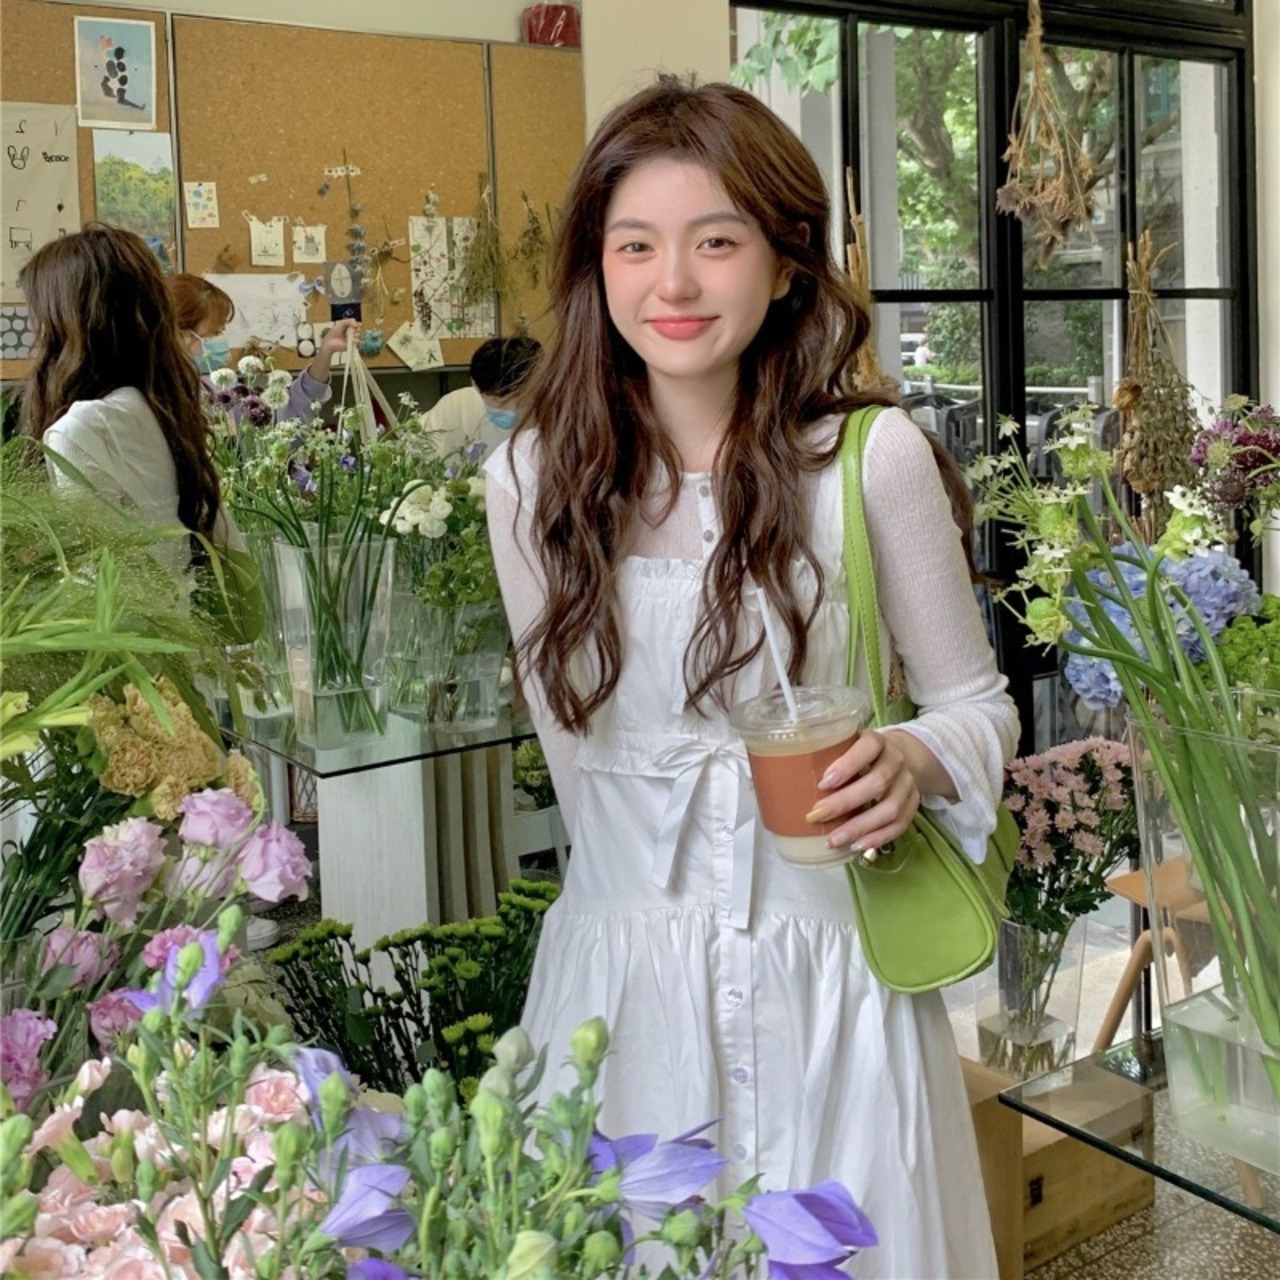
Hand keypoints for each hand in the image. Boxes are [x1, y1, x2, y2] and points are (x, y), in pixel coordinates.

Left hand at [320, 317, 360, 357]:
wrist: (331, 342)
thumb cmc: (335, 332)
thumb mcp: (341, 324)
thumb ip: (349, 321)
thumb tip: (357, 324)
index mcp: (348, 326)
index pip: (355, 324)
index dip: (357, 324)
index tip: (359, 324)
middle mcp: (350, 332)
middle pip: (358, 329)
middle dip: (356, 329)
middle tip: (353, 329)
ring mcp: (352, 338)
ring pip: (359, 335)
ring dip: (356, 334)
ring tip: (351, 335)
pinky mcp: (352, 344)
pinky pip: (358, 341)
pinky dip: (356, 339)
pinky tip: (352, 339)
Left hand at [804, 729, 923, 859]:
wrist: (904, 755)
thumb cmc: (862, 754)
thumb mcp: (847, 744)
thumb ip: (824, 755)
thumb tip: (774, 779)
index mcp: (877, 741)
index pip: (868, 747)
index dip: (847, 765)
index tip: (823, 783)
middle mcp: (896, 760)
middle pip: (878, 782)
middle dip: (845, 802)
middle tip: (816, 816)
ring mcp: (908, 783)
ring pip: (890, 808)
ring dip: (860, 827)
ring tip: (834, 839)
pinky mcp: (914, 804)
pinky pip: (900, 825)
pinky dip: (878, 837)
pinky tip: (857, 846)